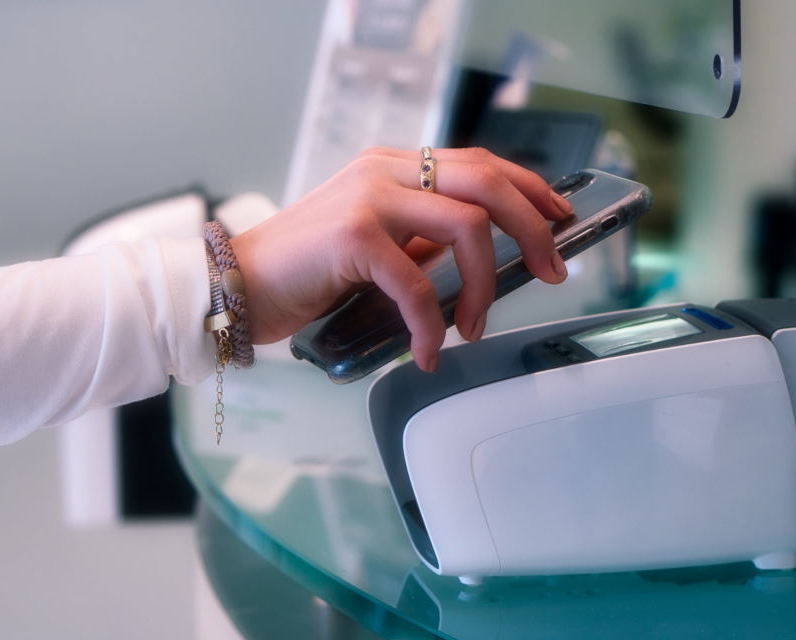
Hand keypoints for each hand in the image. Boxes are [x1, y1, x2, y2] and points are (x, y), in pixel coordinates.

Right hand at [230, 147, 574, 371]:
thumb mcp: (375, 244)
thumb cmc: (305, 273)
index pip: (481, 163)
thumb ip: (420, 238)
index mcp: (394, 166)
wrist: (236, 287)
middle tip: (551, 271)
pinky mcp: (353, 236)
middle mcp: (385, 170)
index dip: (529, 188)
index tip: (559, 219)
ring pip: (468, 227)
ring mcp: (370, 198)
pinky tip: (425, 352)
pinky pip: (418, 284)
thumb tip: (480, 261)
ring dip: (484, 285)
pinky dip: (429, 325)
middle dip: (533, 227)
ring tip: (471, 326)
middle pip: (488, 181)